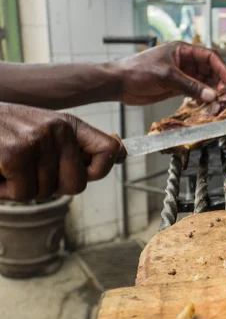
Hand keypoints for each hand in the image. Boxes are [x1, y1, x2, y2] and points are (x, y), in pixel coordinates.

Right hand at [0, 104, 120, 200]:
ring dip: (22, 188)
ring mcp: (38, 139)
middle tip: (29, 172)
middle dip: (51, 187)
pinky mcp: (16, 152)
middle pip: (76, 185)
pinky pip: (23, 193)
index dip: (100, 170)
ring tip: (8, 165)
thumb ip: (74, 148)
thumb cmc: (2, 133)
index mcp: (69, 124)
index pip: (110, 151)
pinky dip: (5, 191)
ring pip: (45, 192)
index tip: (85, 174)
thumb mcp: (43, 133)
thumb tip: (121, 156)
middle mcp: (58, 129)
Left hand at [113, 41, 225, 105]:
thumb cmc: (139, 71)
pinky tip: (205, 103)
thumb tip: (212, 95)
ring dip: (210, 90)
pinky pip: (194, 91)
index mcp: (182, 50)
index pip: (209, 56)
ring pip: (203, 81)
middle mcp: (184, 61)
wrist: (119, 83)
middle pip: (209, 69)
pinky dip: (201, 97)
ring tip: (216, 101)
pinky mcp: (175, 87)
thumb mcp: (167, 77)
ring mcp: (180, 74)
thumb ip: (191, 87)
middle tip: (224, 94)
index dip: (221, 68)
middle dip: (218, 81)